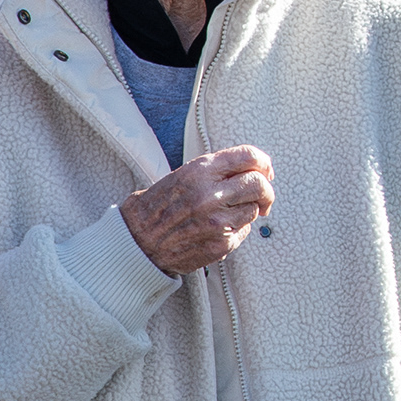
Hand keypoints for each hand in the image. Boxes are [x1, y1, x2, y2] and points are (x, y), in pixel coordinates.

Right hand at [121, 145, 275, 273]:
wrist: (135, 244)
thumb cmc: (155, 208)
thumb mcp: (181, 175)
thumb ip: (215, 170)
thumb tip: (251, 168)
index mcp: (200, 171)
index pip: (248, 156)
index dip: (263, 162)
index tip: (265, 169)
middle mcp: (211, 194)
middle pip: (259, 183)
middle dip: (265, 189)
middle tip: (262, 194)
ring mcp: (217, 221)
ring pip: (254, 209)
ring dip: (249, 209)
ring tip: (230, 213)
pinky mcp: (221, 244)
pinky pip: (244, 231)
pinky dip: (237, 229)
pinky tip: (219, 229)